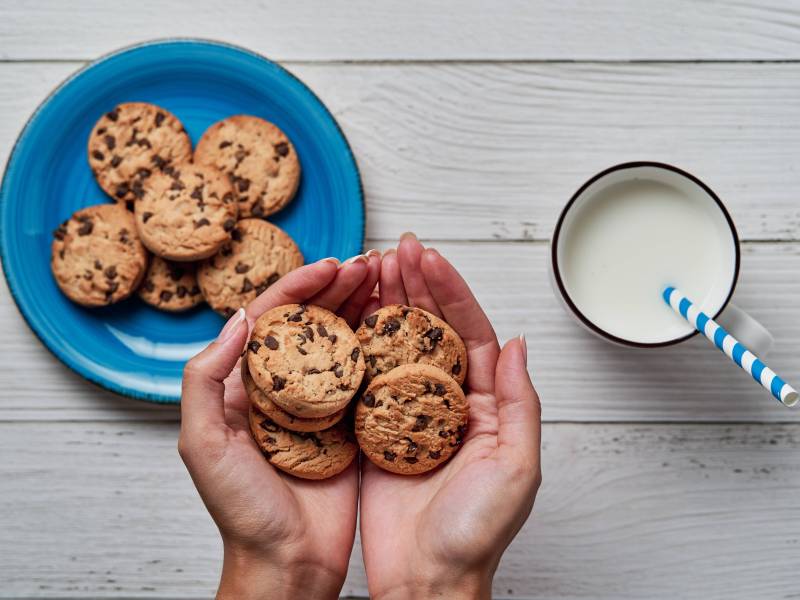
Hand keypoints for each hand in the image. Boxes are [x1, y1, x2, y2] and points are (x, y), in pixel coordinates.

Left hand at [179, 252, 380, 599]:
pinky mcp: (351, 424)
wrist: (287, 563)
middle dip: (339, 287)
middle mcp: (284, 388)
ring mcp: (320, 404)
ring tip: (387, 279)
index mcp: (245, 385)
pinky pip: (366, 376)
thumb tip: (238, 319)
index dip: (300, 287)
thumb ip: (204, 379)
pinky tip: (399, 325)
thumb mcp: (202, 445)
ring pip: (342, 342)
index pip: (272, 319)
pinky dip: (381, 346)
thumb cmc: (241, 512)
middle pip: (312, 323)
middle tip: (370, 263)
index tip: (332, 266)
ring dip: (363, 307)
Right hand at [359, 235, 541, 599]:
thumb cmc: (475, 533)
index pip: (470, 333)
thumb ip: (521, 402)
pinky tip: (345, 317)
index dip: (451, 292)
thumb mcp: (517, 467)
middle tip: (397, 249)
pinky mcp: (372, 429)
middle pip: (431, 329)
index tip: (429, 258)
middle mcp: (447, 401)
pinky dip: (356, 345)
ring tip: (371, 268)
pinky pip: (365, 378)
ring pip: (396, 346)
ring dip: (385, 306)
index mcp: (485, 404)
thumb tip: (517, 342)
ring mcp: (407, 412)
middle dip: (416, 286)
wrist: (427, 579)